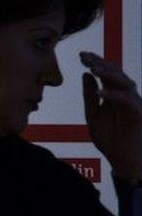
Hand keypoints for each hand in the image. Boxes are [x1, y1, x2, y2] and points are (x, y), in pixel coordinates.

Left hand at [80, 51, 141, 179]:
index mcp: (114, 94)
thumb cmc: (110, 139)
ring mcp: (134, 103)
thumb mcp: (93, 115)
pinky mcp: (139, 114)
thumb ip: (89, 96)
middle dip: (100, 63)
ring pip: (124, 82)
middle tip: (84, 57)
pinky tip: (100, 92)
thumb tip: (85, 74)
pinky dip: (114, 95)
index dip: (95, 62)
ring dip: (108, 74)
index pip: (106, 73)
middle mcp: (125, 95)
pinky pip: (127, 101)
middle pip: (115, 73)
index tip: (80, 54)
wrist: (123, 161)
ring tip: (91, 69)